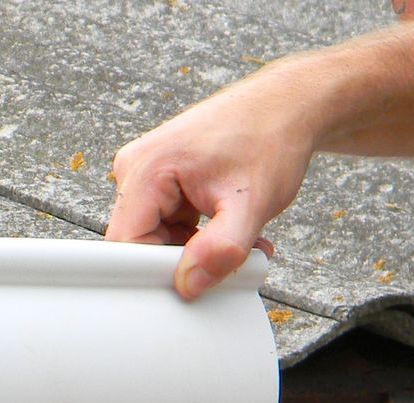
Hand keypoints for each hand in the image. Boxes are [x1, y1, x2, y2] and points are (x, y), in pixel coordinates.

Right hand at [108, 66, 315, 298]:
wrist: (287, 105)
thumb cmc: (271, 139)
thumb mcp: (251, 203)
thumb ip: (220, 250)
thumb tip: (189, 285)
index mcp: (146, 169)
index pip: (125, 243)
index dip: (155, 269)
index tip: (195, 275)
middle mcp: (135, 168)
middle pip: (136, 241)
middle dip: (181, 258)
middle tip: (226, 256)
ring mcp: (144, 171)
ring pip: (152, 235)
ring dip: (191, 247)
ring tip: (234, 234)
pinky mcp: (158, 178)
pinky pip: (164, 222)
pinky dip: (194, 233)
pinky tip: (224, 224)